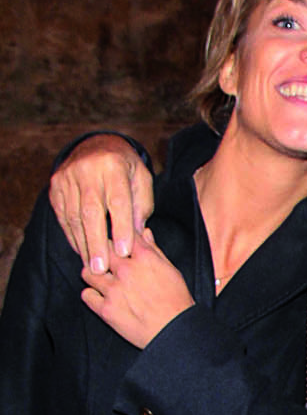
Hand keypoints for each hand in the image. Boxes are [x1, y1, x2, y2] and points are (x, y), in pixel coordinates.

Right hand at [49, 134, 153, 272]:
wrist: (97, 146)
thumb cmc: (125, 169)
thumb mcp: (141, 180)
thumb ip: (141, 206)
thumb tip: (137, 236)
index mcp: (113, 165)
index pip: (117, 201)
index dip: (121, 228)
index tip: (124, 252)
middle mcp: (87, 169)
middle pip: (91, 212)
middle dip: (96, 243)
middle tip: (101, 269)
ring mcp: (67, 177)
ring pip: (74, 217)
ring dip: (83, 245)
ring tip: (92, 267)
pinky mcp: (56, 187)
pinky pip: (63, 216)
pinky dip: (72, 236)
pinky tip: (82, 251)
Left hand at [80, 228, 194, 347]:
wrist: (176, 332)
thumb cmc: (177, 302)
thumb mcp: (171, 270)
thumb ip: (154, 250)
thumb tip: (144, 233)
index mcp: (144, 258)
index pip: (122, 234)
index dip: (119, 236)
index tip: (118, 242)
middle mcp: (126, 270)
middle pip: (101, 249)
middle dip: (103, 253)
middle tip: (106, 260)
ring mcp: (114, 290)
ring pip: (88, 271)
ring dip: (93, 273)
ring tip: (101, 279)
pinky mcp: (106, 310)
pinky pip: (86, 295)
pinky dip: (91, 295)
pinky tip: (100, 296)